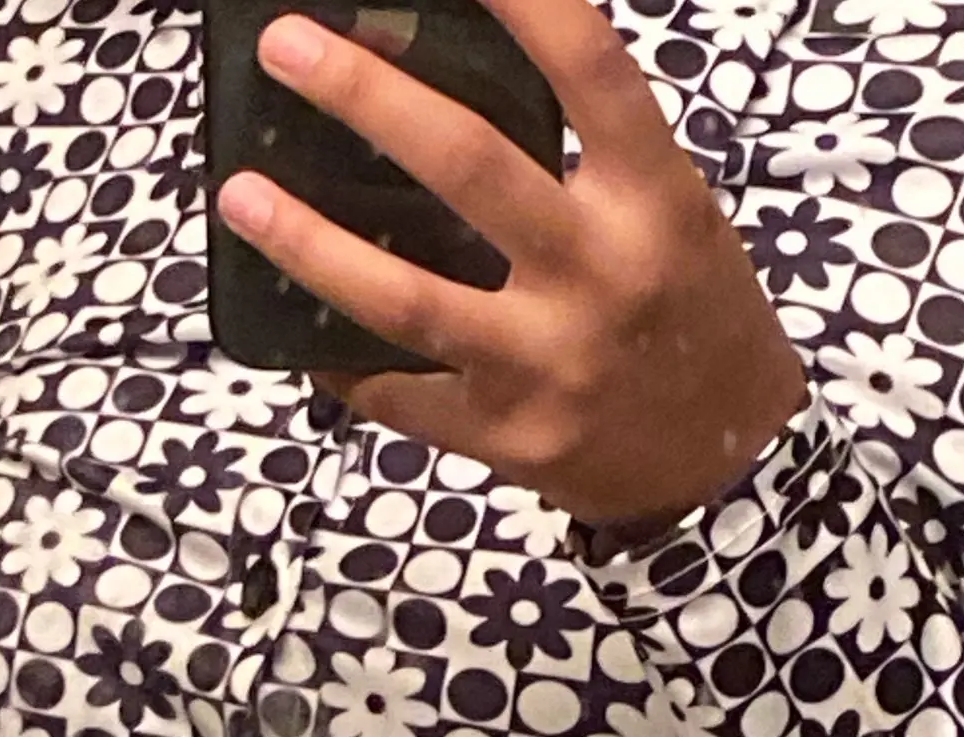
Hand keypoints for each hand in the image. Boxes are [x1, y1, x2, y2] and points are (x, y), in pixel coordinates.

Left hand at [217, 0, 805, 526]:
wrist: (722, 463)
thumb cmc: (688, 319)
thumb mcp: (672, 221)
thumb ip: (590, 162)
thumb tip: (448, 85)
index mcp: (653, 201)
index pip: (589, 71)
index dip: (524, 0)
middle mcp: (599, 275)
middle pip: (469, 167)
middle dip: (366, 98)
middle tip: (286, 48)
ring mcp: (546, 365)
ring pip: (407, 298)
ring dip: (310, 244)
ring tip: (240, 197)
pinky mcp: (505, 438)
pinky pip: (398, 396)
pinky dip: (338, 363)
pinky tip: (293, 334)